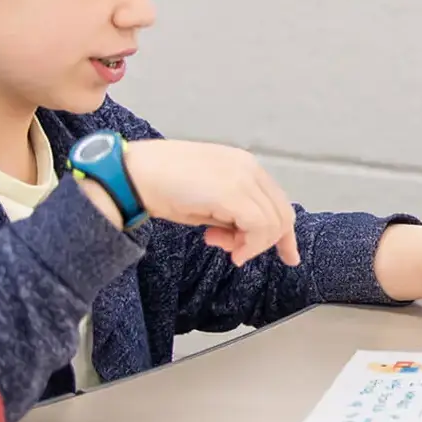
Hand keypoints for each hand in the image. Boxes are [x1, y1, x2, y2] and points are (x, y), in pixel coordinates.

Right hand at [118, 140, 298, 266]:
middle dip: (264, 242)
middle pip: (282, 214)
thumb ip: (232, 215)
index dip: (284, 233)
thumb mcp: (207, 203)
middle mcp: (249, 167)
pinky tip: (229, 250)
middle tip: (233, 251)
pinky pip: (260, 226)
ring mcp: (242, 177)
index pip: (278, 202)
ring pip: (274, 223)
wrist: (132, 174)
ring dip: (252, 245)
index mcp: (243, 165)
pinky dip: (250, 245)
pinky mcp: (232, 192)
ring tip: (220, 244)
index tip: (289, 256)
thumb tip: (245, 239)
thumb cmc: (160, 187)